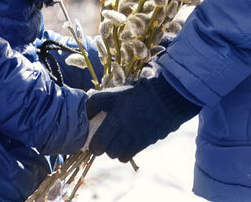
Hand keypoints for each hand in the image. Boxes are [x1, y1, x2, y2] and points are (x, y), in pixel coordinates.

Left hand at [85, 74, 200, 160]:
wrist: (165, 100)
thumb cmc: (136, 96)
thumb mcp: (115, 94)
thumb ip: (97, 102)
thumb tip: (86, 114)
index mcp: (116, 118)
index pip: (99, 142)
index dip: (94, 146)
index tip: (94, 142)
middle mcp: (125, 132)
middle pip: (109, 152)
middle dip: (104, 149)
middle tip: (104, 142)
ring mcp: (136, 139)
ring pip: (118, 156)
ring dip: (115, 151)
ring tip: (115, 143)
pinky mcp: (144, 143)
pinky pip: (129, 155)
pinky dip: (125, 153)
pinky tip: (125, 144)